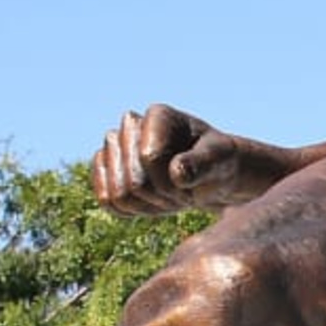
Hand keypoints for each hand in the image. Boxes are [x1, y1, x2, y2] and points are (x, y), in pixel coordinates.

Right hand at [91, 104, 276, 217]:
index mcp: (157, 115)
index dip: (171, 180)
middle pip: (133, 182)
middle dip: (162, 196)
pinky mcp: (108, 171)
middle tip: (183, 190)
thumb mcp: (219, 161)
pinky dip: (132, 210)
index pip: (149, 158)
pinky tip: (150, 201)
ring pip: (118, 195)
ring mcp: (115, 150)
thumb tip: (177, 172)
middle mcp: (130, 128)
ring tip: (169, 194)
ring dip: (149, 205)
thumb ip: (201, 164)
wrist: (210, 174)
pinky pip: (106, 201)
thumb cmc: (218, 161)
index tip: (191, 180)